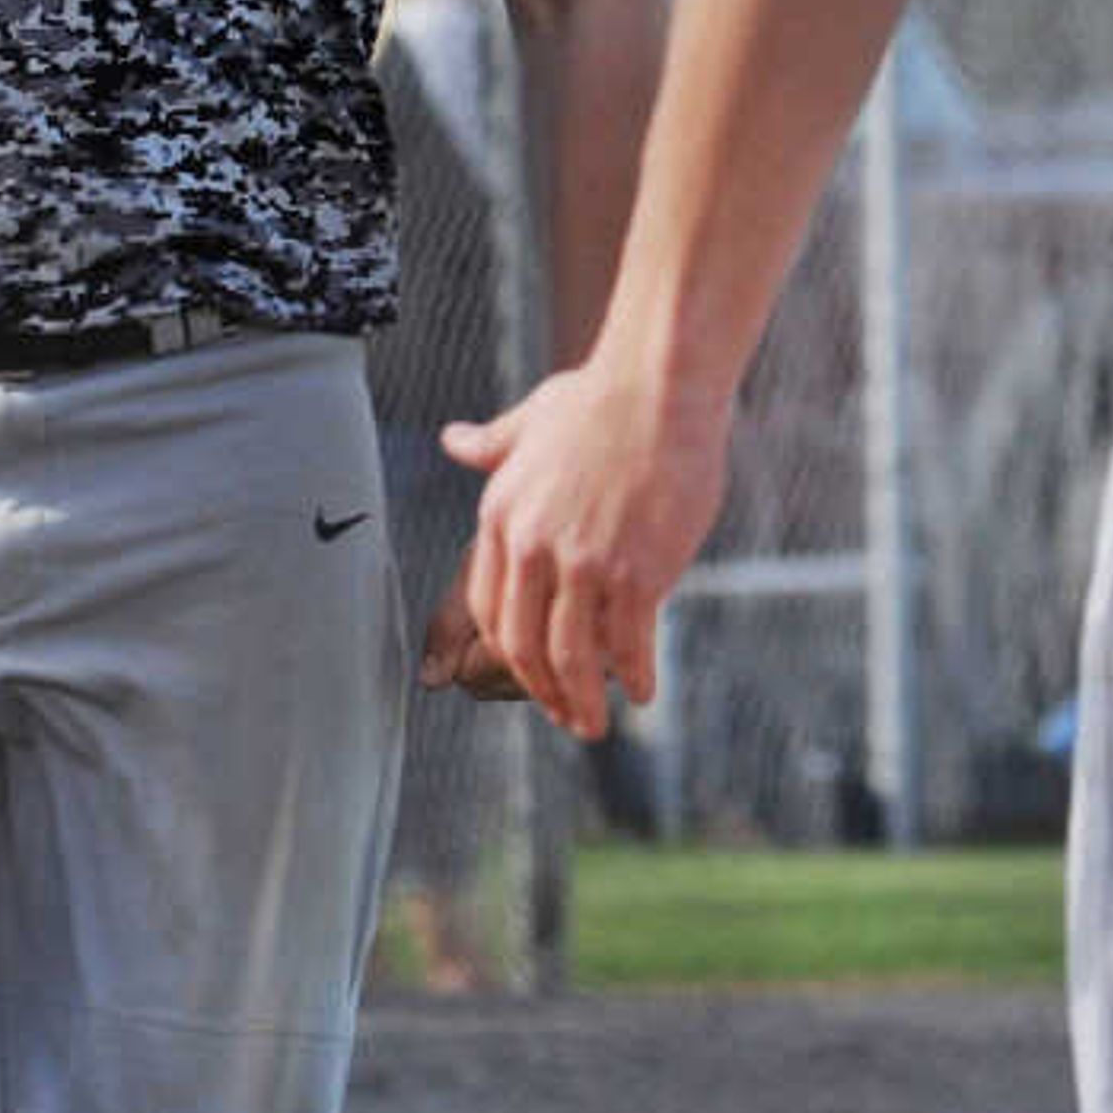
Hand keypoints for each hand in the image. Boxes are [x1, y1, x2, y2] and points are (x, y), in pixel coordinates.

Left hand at [439, 357, 733, 742]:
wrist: (659, 386)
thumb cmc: (600, 398)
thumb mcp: (530, 421)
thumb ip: (491, 445)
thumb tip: (453, 440)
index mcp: (501, 516)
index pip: (488, 608)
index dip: (508, 652)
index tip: (531, 672)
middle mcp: (533, 547)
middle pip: (522, 645)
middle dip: (542, 692)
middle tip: (565, 717)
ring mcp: (584, 564)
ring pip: (571, 657)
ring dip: (581, 703)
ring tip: (595, 725)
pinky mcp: (636, 572)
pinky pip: (629, 644)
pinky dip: (635, 676)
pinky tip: (644, 692)